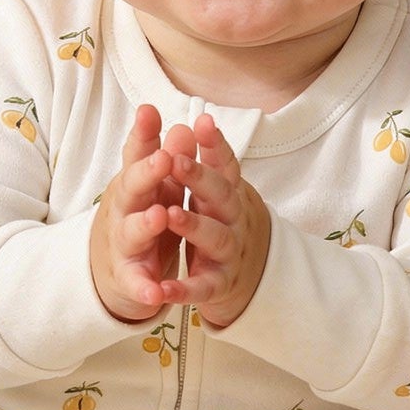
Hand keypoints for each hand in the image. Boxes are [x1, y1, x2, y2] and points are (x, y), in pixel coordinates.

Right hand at [89, 104, 188, 322]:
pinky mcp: (131, 279)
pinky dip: (146, 288)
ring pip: (133, 234)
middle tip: (164, 159)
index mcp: (135, 184)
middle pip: (132, 189)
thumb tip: (184, 125)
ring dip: (145, 224)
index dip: (144, 136)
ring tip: (159, 215)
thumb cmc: (139, 216)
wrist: (114, 269)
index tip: (151, 112)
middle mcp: (125, 211)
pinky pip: (139, 284)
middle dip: (147, 174)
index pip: (137, 155)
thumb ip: (164, 157)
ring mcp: (126, 245)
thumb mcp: (152, 187)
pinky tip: (157, 293)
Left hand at [154, 111, 271, 330]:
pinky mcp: (217, 285)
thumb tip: (198, 119)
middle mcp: (233, 220)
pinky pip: (201, 287)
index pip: (225, 163)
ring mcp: (228, 253)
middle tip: (173, 161)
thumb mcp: (216, 190)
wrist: (248, 276)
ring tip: (170, 215)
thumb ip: (206, 160)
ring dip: (193, 226)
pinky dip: (182, 289)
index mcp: (227, 193)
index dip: (215, 144)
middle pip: (221, 196)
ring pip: (215, 238)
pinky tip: (160, 290)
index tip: (201, 121)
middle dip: (198, 178)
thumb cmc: (224, 222)